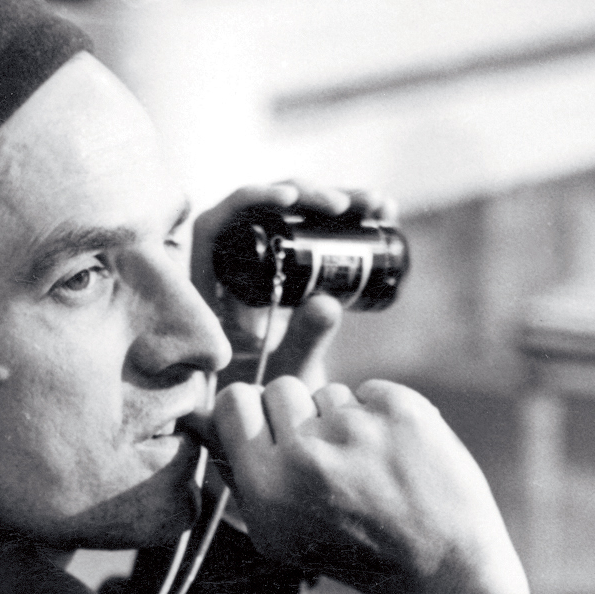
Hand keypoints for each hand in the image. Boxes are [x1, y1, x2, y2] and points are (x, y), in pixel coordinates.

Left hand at [191, 181, 396, 389]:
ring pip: (299, 211)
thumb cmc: (265, 388)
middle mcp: (237, 257)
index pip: (222, 219)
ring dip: (340, 199)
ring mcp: (268, 254)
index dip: (253, 198)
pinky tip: (383, 212)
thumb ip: (302, 340)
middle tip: (346, 205)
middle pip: (268, 205)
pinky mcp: (295, 259)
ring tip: (380, 207)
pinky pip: (318, 226)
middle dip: (310, 194)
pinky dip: (350, 217)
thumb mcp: (283, 364)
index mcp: (211, 274)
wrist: (279, 398)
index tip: (291, 198)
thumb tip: (327, 303)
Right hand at [212, 377, 531, 593]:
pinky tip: (396, 458)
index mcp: (267, 489)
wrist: (442, 567)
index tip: (267, 425)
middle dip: (297, 415)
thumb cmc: (353, 549)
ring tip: (368, 470)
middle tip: (327, 459)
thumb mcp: (280, 534)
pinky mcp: (401, 409)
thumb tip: (208, 414)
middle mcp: (306, 456)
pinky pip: (370, 391)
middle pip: (280, 388)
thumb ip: (241, 474)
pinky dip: (382, 418)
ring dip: (342, 421)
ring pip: (329, 392)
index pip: (234, 402)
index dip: (250, 410)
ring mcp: (356, 427)